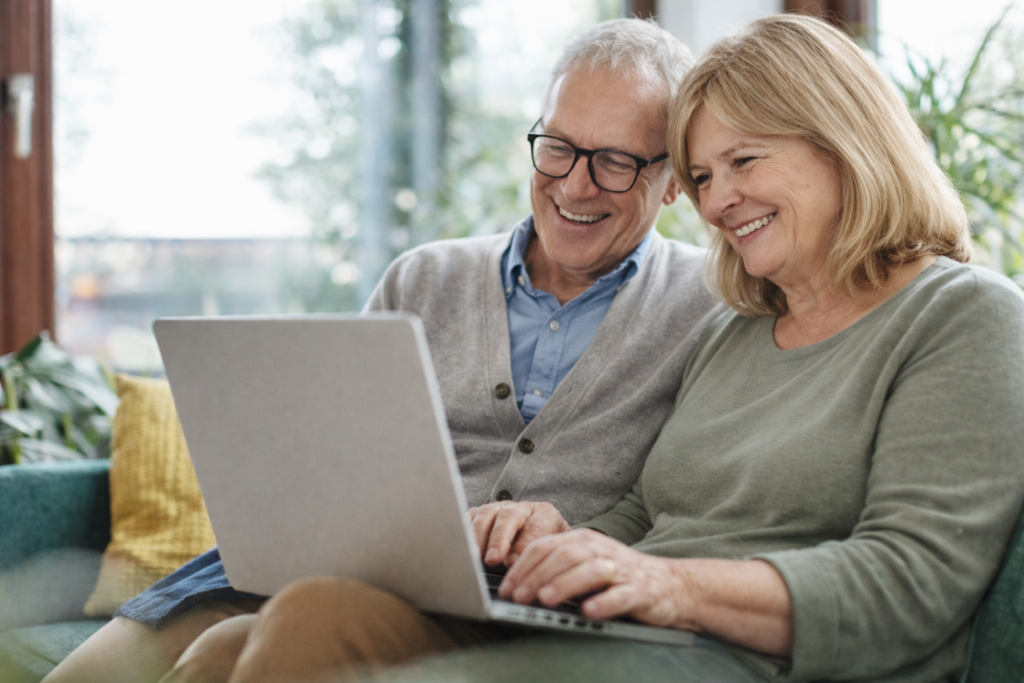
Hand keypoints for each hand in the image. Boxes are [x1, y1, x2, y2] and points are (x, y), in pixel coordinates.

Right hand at [468, 501, 570, 566]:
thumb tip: (512, 562)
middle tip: (493, 559)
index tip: (512, 562)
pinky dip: (466, 529)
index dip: (523, 544)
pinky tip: (463, 545)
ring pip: (487, 514)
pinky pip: (471, 516)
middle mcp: (521, 508)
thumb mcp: (551, 554)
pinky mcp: (482, 515)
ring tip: (475, 555)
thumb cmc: (546, 551)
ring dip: (479, 535)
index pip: (535, 525)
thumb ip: (538, 555)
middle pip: (509, 516)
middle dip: (499, 538)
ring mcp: (500, 509)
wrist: (543, 543)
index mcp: (544, 514)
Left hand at [498, 528, 695, 629]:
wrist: (672, 584)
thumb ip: (558, 568)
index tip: (505, 588)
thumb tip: (516, 585)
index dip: (523, 567)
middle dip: (537, 576)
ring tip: (545, 599)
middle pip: (564, 556)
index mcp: (584, 541)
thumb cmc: (620, 577)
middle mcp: (601, 549)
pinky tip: (589, 611)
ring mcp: (622, 569)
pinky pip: (621, 595)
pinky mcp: (641, 590)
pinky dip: (604, 602)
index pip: (546, 547)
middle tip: (518, 596)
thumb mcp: (587, 565)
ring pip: (590, 571)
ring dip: (565, 584)